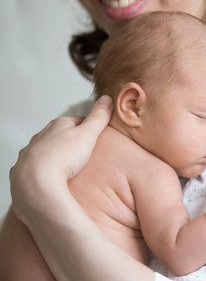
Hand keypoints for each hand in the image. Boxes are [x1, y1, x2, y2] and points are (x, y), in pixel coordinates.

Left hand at [9, 96, 112, 220]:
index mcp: (58, 124)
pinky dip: (44, 168)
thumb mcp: (88, 134)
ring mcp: (31, 151)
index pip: (78, 121)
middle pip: (61, 134)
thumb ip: (98, 118)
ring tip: (69, 165)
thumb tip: (107, 98)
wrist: (37, 181)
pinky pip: (36, 165)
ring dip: (56, 154)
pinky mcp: (24, 168)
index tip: (98, 136)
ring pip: (47, 148)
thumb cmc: (63, 156)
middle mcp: (42, 135)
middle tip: (86, 151)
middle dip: (72, 140)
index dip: (90, 127)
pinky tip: (51, 175)